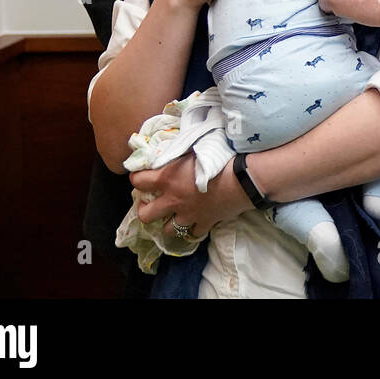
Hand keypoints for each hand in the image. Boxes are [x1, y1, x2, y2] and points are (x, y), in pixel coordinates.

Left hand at [131, 154, 250, 237]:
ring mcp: (188, 215)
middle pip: (145, 215)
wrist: (243, 178)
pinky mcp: (205, 222)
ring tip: (175, 213)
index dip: (136, 177)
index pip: (138, 181)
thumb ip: (179, 150)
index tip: (141, 175)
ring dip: (169, 222)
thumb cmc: (219, 157)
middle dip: (145, 209)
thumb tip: (171, 145)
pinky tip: (197, 219)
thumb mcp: (195, 146)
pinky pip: (194, 232)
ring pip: (168, 229)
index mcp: (166, 178)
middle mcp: (172, 200)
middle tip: (151, 202)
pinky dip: (194, 227)